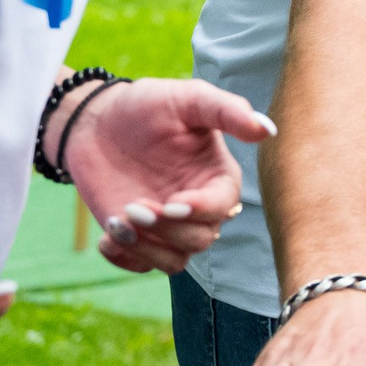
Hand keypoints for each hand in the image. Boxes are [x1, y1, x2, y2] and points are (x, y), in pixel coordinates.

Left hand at [58, 78, 273, 273]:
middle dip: (166, 229)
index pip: (223, 206)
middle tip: (133, 206)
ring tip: (118, 221)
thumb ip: (227, 111)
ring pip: (174, 261)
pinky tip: (108, 230)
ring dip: (146, 248)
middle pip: (200, 239)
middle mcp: (197, 207)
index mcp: (216, 177)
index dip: (201, 210)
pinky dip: (122, 256)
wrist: (98, 121)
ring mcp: (167, 227)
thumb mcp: (188, 99)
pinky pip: (139, 266)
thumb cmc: (148, 105)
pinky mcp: (139, 239)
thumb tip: (268, 129)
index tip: (171, 203)